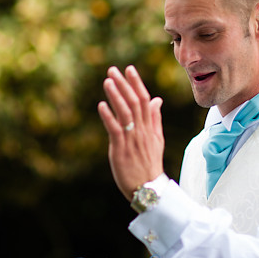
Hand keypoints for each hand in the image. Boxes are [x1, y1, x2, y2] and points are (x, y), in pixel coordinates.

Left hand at [97, 65, 164, 200]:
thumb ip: (155, 118)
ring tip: (107, 81)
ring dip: (116, 96)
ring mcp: (132, 139)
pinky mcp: (121, 149)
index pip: (145, 100)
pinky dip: (108, 117)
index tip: (129, 69)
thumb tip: (157, 99)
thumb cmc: (149, 164)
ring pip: (125, 113)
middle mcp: (142, 130)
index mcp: (150, 127)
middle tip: (113, 70)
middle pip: (134, 102)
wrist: (149, 189)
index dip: (136, 83)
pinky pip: (115, 130)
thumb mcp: (156, 139)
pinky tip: (101, 105)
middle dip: (124, 85)